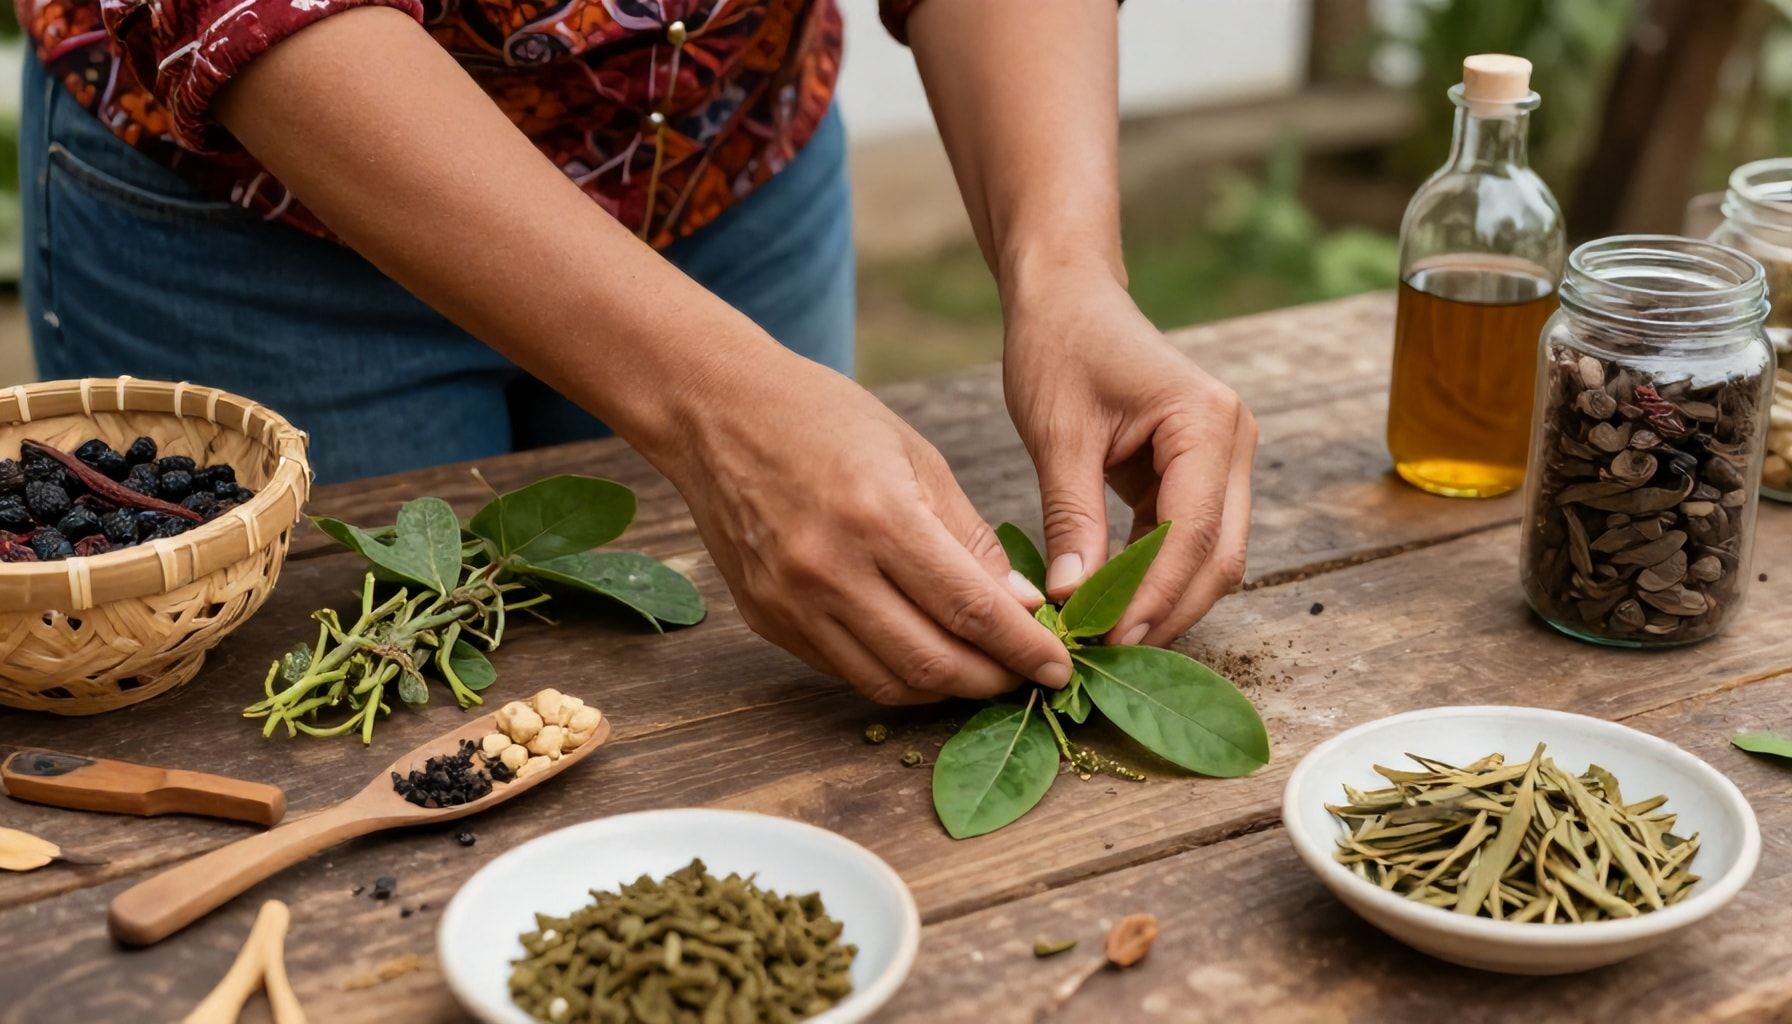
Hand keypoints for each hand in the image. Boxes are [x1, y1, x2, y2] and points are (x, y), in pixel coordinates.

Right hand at [658, 351, 1073, 704]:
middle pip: (931, 662)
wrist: (715, 411)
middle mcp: (829, 571)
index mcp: (877, 517)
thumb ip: (970, 537)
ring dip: (945, 689)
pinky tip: (923, 653)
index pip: (970, 609)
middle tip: (1028, 677)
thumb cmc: (824, 418)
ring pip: (887, 683)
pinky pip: (845, 671)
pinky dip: (894, 674)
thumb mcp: (916, 456)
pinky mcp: (767, 619)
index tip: (1060, 667)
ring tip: (981, 671)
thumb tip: (1024, 607)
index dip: (1024, 649)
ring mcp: (790, 602)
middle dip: (993, 681)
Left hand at [1002, 271, 1256, 645]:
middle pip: (1219, 555)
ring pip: (1212, 557)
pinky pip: (1187, 541)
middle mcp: (1232, 441)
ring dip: (1165, 600)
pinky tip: (1112, 604)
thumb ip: (1072, 517)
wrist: (1067, 296)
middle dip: (1169, 609)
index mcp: (1206, 422)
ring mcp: (1223, 459)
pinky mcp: (1199, 473)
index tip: (1108, 637)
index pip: (1192, 532)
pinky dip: (1155, 576)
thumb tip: (1071, 598)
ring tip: (1106, 635)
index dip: (1155, 595)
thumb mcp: (1058, 434)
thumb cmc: (1059, 346)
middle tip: (1108, 650)